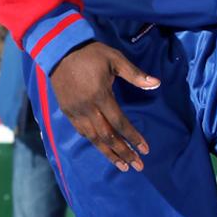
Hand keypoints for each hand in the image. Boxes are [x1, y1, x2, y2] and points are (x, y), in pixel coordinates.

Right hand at [50, 42, 159, 170]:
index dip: (133, 137)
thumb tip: (157, 84)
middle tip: (138, 166)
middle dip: (124, 152)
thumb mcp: (115, 59)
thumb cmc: (91, 54)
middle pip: (108, 137)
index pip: (120, 123)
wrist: (60, 51)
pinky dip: (94, 142)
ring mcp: (76, 112)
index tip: (145, 149)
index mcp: (101, 96)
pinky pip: (82, 132)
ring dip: (109, 154)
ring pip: (94, 139)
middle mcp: (88, 109)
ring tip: (122, 166)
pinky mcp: (68, 112)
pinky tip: (103, 149)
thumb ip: (135, 74)